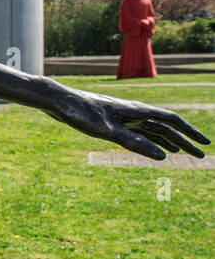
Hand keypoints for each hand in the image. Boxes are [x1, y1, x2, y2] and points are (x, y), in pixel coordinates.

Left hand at [53, 90, 208, 159]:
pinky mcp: (113, 121)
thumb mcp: (106, 131)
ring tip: (185, 153)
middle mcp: (134, 112)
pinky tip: (157, 149)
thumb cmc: (79, 113)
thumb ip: (134, 143)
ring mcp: (124, 116)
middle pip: (166, 127)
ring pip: (154, 130)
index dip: (190, 132)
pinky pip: (140, 132)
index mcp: (136, 110)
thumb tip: (164, 157)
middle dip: (185, 141)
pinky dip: (152, 140)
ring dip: (170, 141)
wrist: (58, 101)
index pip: (171, 120)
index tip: (205, 144)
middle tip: (201, 155)